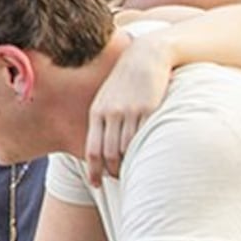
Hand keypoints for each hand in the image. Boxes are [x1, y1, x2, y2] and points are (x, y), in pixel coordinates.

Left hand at [88, 27, 175, 180]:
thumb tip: (100, 146)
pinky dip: (142, 153)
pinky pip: (143, 138)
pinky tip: (144, 159)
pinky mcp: (148, 109)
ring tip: (130, 174)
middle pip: (108, 153)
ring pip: (126, 149)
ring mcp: (129, 112)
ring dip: (127, 165)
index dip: (93, 170)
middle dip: (110, 172)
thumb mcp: (107, 97)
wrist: (146, 56)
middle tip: (116, 181)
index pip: (92, 149)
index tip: (95, 184)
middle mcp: (111, 113)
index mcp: (97, 111)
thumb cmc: (126, 80)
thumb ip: (103, 119)